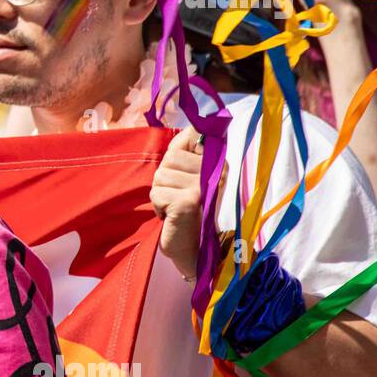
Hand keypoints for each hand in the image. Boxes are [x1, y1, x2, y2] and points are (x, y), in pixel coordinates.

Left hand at [151, 127, 204, 280]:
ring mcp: (202, 186)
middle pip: (169, 159)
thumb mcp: (195, 179)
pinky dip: (159, 208)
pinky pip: (157, 194)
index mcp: (219, 163)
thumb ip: (191, 154)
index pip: (191, 135)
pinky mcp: (187, 201)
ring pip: (160, 176)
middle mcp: (215, 172)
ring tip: (177, 207)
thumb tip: (193, 125)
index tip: (184, 170)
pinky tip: (173, 216)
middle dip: (166, 179)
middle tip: (179, 196)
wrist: (200, 252)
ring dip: (162, 194)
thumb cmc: (194, 213)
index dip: (179, 150)